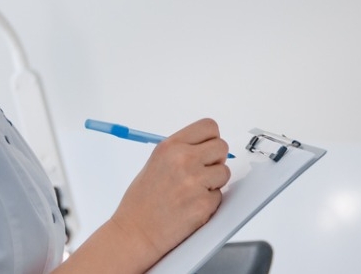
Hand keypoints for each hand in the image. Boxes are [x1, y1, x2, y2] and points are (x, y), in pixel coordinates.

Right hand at [110, 118, 230, 264]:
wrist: (135, 233)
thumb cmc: (142, 201)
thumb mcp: (157, 162)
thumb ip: (182, 151)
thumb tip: (208, 147)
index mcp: (171, 147)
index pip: (209, 127)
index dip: (212, 139)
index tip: (207, 149)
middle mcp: (184, 160)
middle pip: (222, 147)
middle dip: (216, 160)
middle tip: (203, 172)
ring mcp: (195, 182)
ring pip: (224, 172)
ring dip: (214, 182)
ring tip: (192, 192)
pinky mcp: (203, 204)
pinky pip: (219, 196)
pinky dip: (209, 202)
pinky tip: (190, 206)